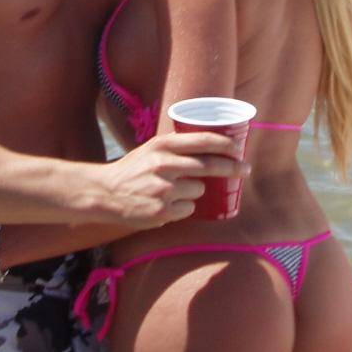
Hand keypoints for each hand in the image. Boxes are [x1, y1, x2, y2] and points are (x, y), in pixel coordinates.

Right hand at [98, 131, 250, 226]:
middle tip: (245, 170)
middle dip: (232, 168)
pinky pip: (189, 209)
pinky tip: (166, 204)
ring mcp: (163, 189)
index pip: (203, 140)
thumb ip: (177, 147)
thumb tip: (213, 147)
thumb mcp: (152, 149)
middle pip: (209, 165)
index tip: (239, 148)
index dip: (226, 144)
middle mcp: (164, 164)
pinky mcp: (162, 211)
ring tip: (173, 191)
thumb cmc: (133, 169)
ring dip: (195, 192)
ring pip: (199, 190)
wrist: (105, 193)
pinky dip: (183, 208)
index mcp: (163, 145)